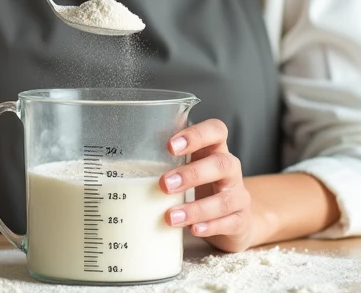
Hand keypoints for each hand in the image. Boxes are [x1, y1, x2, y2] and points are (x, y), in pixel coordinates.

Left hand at [159, 119, 253, 252]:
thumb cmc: (203, 188)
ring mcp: (239, 196)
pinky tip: (194, 230)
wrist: (234, 219)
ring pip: (225, 199)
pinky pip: (230, 222)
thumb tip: (120, 164)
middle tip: (164, 184)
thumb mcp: (188, 169)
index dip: (196, 135)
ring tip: (170, 217)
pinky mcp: (241, 221)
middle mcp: (231, 170)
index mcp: (215, 150)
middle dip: (192, 174)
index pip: (216, 130)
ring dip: (196, 208)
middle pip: (221, 164)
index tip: (169, 146)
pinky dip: (211, 226)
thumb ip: (166, 163)